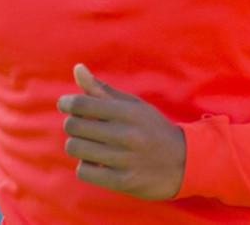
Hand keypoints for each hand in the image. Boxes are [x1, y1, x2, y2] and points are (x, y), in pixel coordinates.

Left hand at [57, 63, 186, 199]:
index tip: (66, 104)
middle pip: (74, 126)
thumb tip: (77, 68)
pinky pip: (84, 171)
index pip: (83, 104)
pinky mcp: (122, 181)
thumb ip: (102, 90)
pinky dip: (86, 166)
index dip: (67, 103)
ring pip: (76, 149)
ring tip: (91, 144)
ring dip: (78, 145)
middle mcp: (128, 135)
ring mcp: (125, 159)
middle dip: (73, 124)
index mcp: (130, 112)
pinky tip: (98, 162)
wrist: (184, 161)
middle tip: (84, 126)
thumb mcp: (133, 105)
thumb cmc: (152, 128)